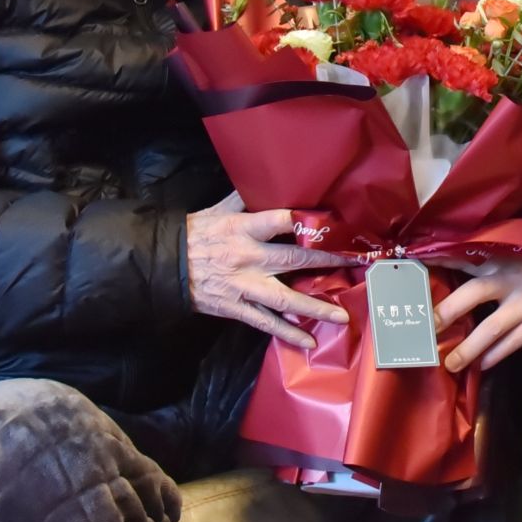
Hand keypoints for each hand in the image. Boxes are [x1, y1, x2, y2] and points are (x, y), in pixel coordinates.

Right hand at [186, 192, 352, 349]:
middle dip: (327, 261)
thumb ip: (246, 199)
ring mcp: (244, 286)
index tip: (334, 222)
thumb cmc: (195, 234)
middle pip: (294, 258)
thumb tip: (269, 181)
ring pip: (285, 298)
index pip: (279, 220)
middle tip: (355, 264)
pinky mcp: (236, 307)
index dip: (306, 221)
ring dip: (315, 307)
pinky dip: (288, 333)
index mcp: (243, 228)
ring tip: (341, 317)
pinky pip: (266, 322)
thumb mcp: (219, 210)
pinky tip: (309, 340)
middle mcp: (248, 257)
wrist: (166, 264)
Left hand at [432, 259, 521, 373]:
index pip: (464, 261)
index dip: (440, 263)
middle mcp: (509, 283)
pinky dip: (493, 357)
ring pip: (491, 329)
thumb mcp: (512, 268)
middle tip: (428, 328)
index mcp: (499, 266)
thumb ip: (483, 275)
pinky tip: (481, 366)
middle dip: (448, 311)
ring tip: (450, 363)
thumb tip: (447, 285)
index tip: (416, 268)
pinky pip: (510, 345)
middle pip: (474, 294)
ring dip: (468, 348)